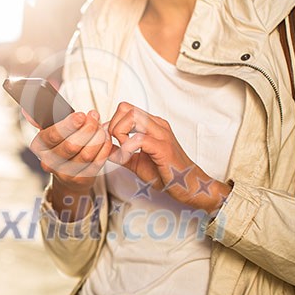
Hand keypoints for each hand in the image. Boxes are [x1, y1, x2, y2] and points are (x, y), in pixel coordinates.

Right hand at [30, 110, 112, 193]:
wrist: (67, 174)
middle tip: (94, 118)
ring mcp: (65, 174)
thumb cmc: (60, 145)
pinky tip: (106, 139)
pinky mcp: (81, 180)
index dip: (69, 125)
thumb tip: (28, 109)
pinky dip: (104, 148)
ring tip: (101, 127)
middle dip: (87, 129)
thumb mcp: (50, 130)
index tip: (82, 115)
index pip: (52, 135)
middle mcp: (49, 162)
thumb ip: (41, 118)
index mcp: (39, 146)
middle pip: (71, 145)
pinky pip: (97, 163)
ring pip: (86, 154)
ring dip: (98, 138)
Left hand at [107, 102, 230, 212]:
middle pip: (126, 108)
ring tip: (121, 151)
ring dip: (119, 133)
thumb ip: (121, 153)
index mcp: (152, 125)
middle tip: (114, 144)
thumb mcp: (137, 162)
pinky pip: (139, 138)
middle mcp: (157, 125)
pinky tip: (128, 157)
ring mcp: (161, 134)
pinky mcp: (163, 147)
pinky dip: (127, 147)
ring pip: (133, 117)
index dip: (112, 122)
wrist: (190, 186)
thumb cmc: (168, 174)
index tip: (109, 140)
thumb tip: (103, 147)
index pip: (126, 109)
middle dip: (113, 125)